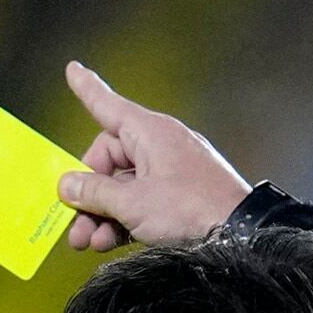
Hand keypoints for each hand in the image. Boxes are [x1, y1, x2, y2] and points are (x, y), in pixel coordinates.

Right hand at [53, 61, 252, 253]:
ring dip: (102, 213)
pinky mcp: (183, 197)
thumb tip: (68, 185)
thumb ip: (95, 192)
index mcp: (150, 132)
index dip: (87, 89)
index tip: (72, 70)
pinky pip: (144, 201)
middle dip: (87, 192)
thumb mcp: (133, 203)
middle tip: (73, 221)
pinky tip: (110, 241)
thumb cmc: (194, 210)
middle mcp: (161, 146)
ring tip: (87, 240)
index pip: (108, 105)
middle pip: (109, 159)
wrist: (243, 237)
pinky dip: (125, 219)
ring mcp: (174, 172)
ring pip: (124, 186)